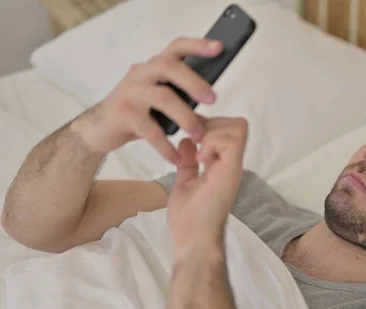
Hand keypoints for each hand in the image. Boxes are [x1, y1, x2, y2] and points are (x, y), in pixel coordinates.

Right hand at [70, 37, 223, 163]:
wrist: (98, 129)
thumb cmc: (136, 112)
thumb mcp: (158, 97)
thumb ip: (179, 93)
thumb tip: (210, 97)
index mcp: (153, 67)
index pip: (176, 48)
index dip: (197, 45)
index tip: (219, 47)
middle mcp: (141, 74)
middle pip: (169, 67)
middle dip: (194, 82)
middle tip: (213, 100)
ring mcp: (130, 92)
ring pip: (163, 97)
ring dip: (185, 116)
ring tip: (199, 135)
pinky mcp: (123, 114)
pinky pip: (150, 130)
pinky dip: (165, 146)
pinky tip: (175, 157)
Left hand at [167, 117, 247, 260]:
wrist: (193, 240)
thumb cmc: (188, 219)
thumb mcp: (184, 182)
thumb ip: (187, 162)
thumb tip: (185, 142)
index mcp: (221, 165)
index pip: (228, 130)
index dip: (210, 124)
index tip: (190, 136)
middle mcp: (231, 164)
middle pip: (238, 124)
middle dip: (214, 123)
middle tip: (195, 140)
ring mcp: (233, 167)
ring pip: (238, 127)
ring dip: (214, 132)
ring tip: (198, 151)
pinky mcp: (230, 172)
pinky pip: (231, 141)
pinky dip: (213, 142)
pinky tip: (200, 158)